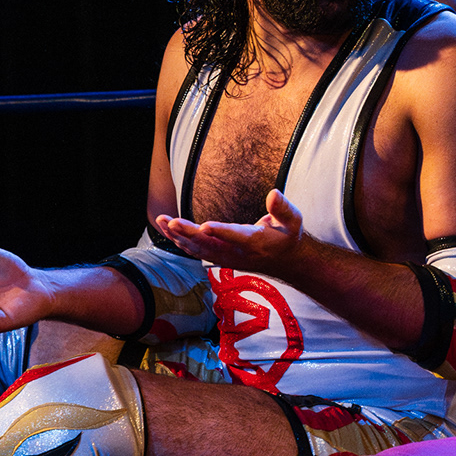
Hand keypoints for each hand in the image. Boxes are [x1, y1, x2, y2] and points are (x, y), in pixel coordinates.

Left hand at [156, 189, 307, 275]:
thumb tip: (273, 193)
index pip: (236, 237)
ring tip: (162, 221)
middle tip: (171, 222)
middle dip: (189, 234)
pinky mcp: (219, 257)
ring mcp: (226, 258)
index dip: (221, 232)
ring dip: (179, 236)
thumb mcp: (293, 221)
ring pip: (198, 249)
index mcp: (256, 243)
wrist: (286, 262)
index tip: (205, 226)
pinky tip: (165, 228)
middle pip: (210, 245)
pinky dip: (179, 241)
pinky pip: (195, 251)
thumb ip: (283, 208)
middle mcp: (238, 253)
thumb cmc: (288, 237)